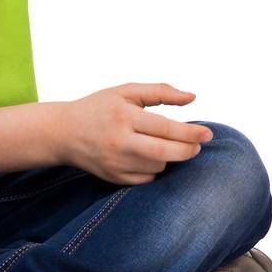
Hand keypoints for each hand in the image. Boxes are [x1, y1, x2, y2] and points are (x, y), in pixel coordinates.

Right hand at [56, 83, 213, 184]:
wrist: (63, 132)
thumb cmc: (99, 108)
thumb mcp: (125, 92)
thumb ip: (160, 92)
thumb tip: (192, 97)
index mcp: (124, 117)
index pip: (166, 128)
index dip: (191, 132)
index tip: (208, 134)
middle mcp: (119, 142)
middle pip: (166, 153)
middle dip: (188, 150)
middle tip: (196, 145)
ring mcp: (116, 163)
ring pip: (158, 166)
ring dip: (167, 157)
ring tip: (158, 145)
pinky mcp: (114, 178)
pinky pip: (147, 179)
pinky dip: (152, 169)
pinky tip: (144, 157)